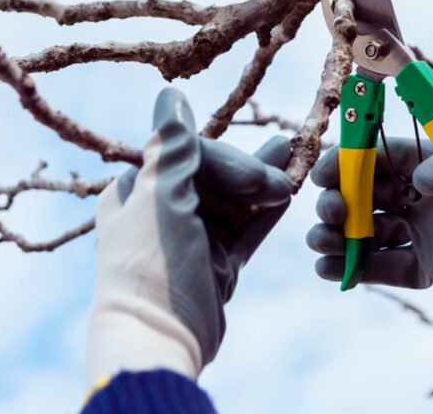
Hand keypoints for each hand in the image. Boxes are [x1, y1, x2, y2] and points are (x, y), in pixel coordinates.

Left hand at [86, 87, 293, 385]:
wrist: (157, 339)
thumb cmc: (150, 263)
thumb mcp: (160, 198)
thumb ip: (172, 147)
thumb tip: (170, 95)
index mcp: (136, 190)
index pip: (187, 153)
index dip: (225, 159)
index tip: (255, 176)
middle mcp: (161, 210)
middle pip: (213, 175)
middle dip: (250, 170)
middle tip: (284, 174)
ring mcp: (191, 239)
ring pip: (234, 201)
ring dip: (264, 182)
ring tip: (296, 154)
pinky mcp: (216, 265)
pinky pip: (245, 231)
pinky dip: (265, 214)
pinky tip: (290, 193)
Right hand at [307, 130, 432, 318]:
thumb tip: (420, 181)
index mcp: (427, 163)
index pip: (374, 157)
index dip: (344, 163)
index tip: (324, 174)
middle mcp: (416, 196)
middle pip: (360, 195)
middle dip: (335, 202)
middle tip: (333, 213)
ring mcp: (418, 233)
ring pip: (364, 233)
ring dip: (335, 236)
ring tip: (322, 243)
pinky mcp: (425, 268)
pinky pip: (383, 269)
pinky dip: (354, 269)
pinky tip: (331, 269)